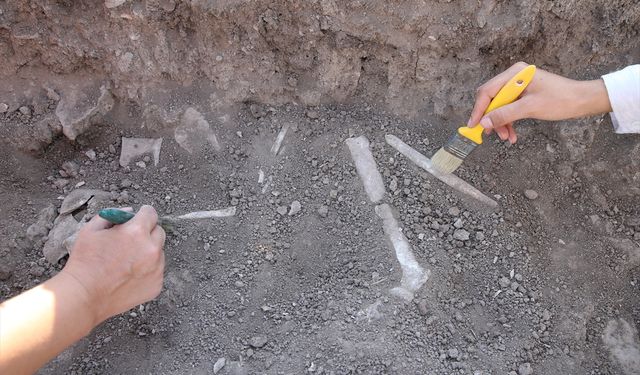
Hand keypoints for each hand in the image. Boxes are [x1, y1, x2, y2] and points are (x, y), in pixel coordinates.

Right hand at [62, 205, 165, 324]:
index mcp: (137, 232)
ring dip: (148, 253)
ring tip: (126, 262)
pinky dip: (148, 271)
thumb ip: (113, 215)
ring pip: (159, 253)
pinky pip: (157, 271)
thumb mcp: (91, 230)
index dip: (143, 214)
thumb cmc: (84, 262)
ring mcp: (157, 269)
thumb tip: (129, 212)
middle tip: (130, 241)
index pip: (151, 213)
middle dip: (147, 233)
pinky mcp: (157, 285)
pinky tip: (129, 276)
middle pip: (159, 232)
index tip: (138, 218)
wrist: (84, 296)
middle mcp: (152, 249)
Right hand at [467, 62, 611, 143]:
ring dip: (501, 123)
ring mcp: (518, 85)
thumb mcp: (530, 108)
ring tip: (506, 137)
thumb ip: (505, 114)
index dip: (479, 110)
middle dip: (491, 118)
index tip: (474, 125)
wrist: (582, 101)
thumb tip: (484, 123)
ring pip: (500, 106)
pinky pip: (509, 108)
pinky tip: (512, 134)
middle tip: (491, 134)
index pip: (487, 91)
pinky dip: (509, 121)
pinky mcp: (523, 94)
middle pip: (492, 99)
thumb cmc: (560, 100)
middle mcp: (514, 76)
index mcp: (515, 73)